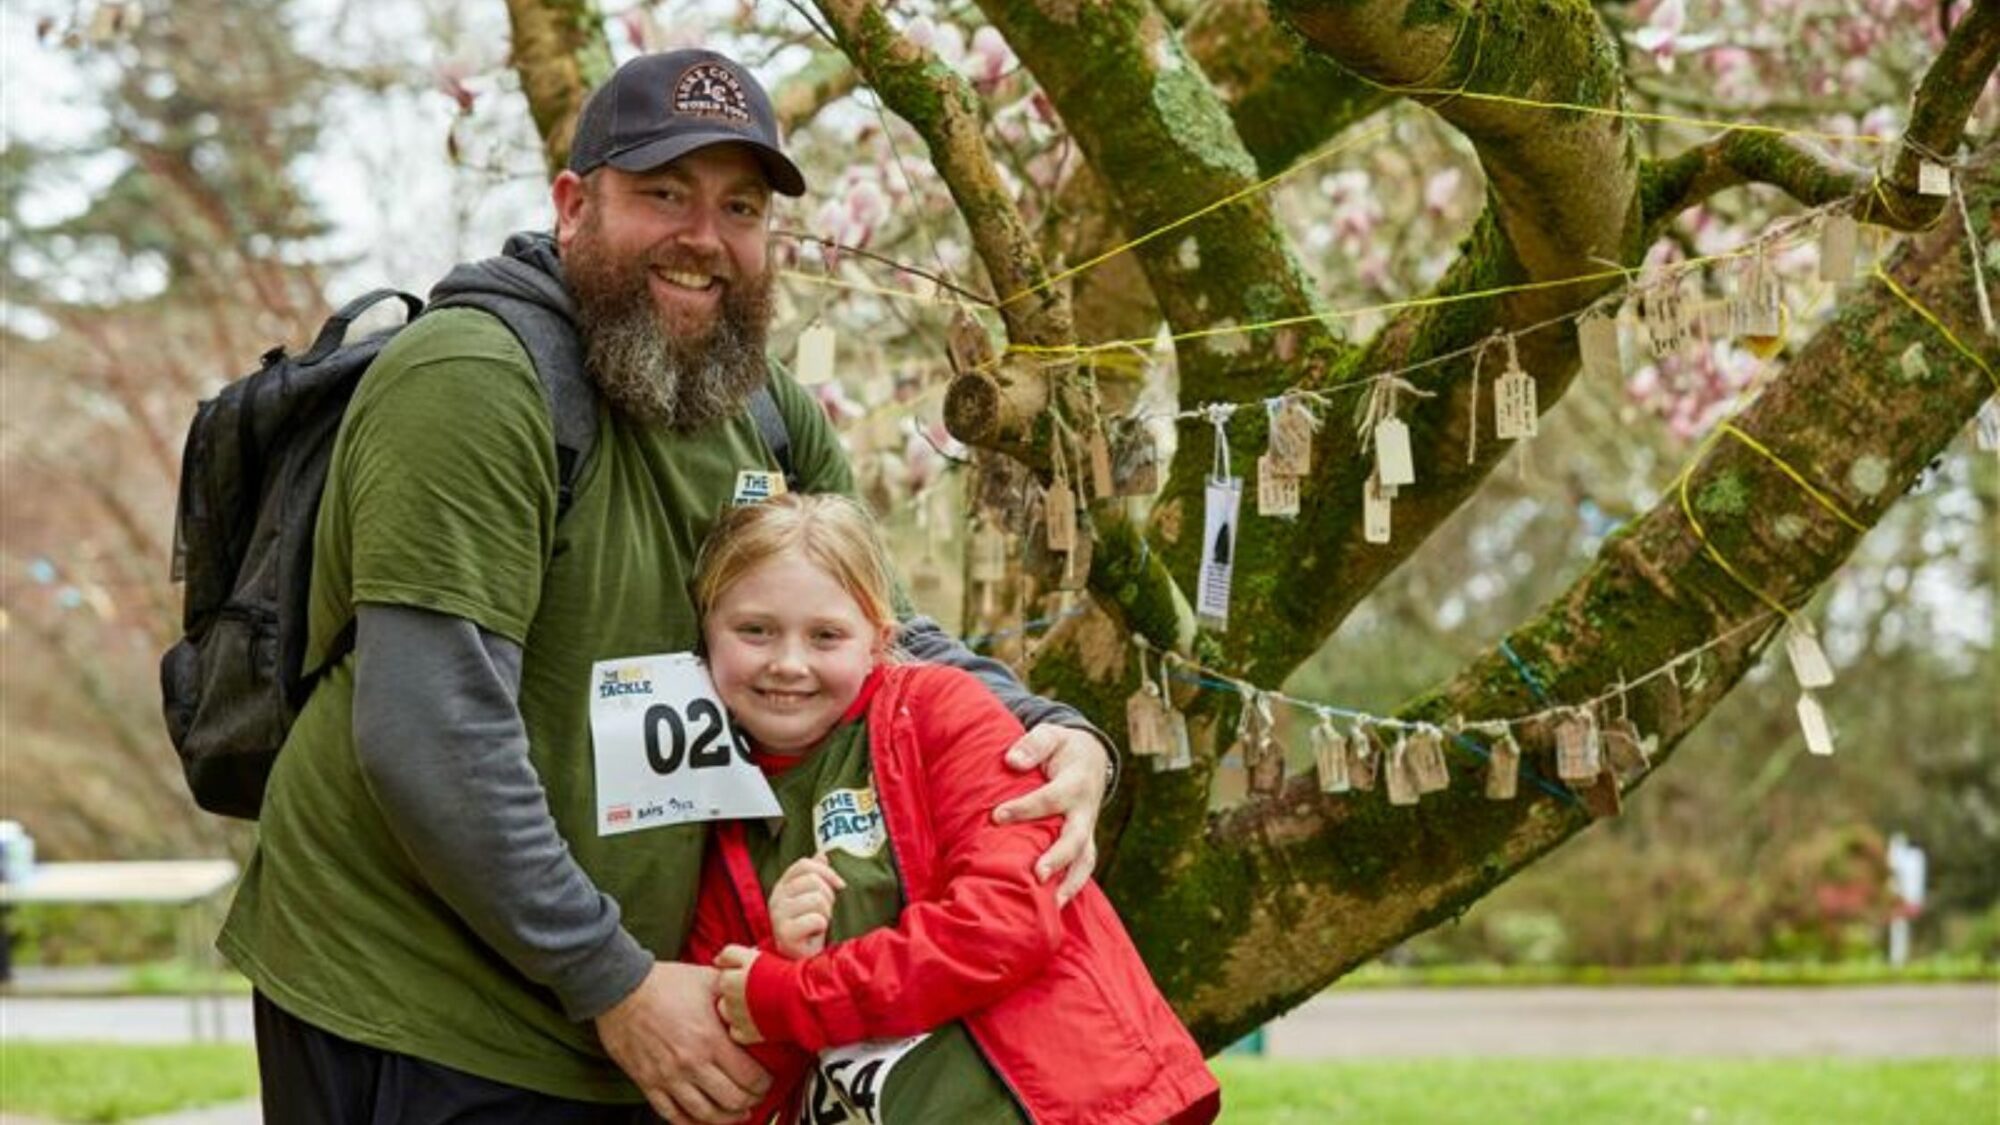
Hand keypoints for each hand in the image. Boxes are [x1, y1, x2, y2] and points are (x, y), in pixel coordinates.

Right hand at [595, 961, 768, 1123]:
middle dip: (750, 1102)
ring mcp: (668, 1077)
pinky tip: (701, 1119)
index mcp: (710, 1039)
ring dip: (726, 1118)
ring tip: (735, 1113)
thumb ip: (735, 992)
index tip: (767, 1081)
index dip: (764, 1084)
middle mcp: (691, 1063)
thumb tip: (757, 993)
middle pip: (732, 1100)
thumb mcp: (708, 979)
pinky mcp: (648, 1083)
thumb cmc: (663, 983)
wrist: (621, 988)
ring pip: (705, 1114)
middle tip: (755, 1098)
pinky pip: (672, 1115)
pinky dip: (691, 1123)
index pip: (749, 1077)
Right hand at [769, 853, 844, 958]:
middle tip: (824, 912)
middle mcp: (776, 898)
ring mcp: (778, 916)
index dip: (826, 871)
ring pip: (817, 899)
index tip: (840, 885)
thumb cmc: (809, 928)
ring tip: (819, 924)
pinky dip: (822, 927)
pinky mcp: (785, 934)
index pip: (804, 864)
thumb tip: (822, 854)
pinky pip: (816, 919)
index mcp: (782, 886)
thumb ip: (815, 875)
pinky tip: (814, 934)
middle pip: (813, 880)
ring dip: (826, 913)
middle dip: (828, 896)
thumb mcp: (813, 897)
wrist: (802, 959)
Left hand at [993, 724, 1108, 905]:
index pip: (1050, 798)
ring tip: (1051, 905)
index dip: (1024, 808)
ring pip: (1084, 861)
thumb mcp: (1050, 735)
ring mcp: (1087, 831)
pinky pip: (1082, 870)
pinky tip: (1053, 909)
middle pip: (1075, 838)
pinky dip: (1071, 889)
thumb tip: (1013, 762)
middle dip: (1058, 857)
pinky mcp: (1084, 845)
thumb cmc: (1061, 748)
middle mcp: (1085, 812)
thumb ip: (1033, 745)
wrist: (1091, 758)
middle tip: (1038, 873)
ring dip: (1069, 883)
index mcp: (1076, 783)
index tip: (996, 816)